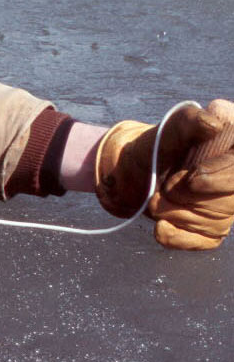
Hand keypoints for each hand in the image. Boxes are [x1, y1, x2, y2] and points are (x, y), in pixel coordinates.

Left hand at [94, 100, 233, 249]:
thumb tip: (213, 124)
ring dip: (178, 213)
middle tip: (165, 188)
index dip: (222, 177)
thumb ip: (188, 122)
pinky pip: (205, 240)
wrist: (137, 170)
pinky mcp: (214, 227)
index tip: (193, 178)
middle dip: (191, 197)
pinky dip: (180, 236)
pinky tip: (161, 228)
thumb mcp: (169, 128)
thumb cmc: (158, 145)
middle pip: (232, 201)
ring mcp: (228, 205)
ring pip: (217, 222)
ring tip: (155, 199)